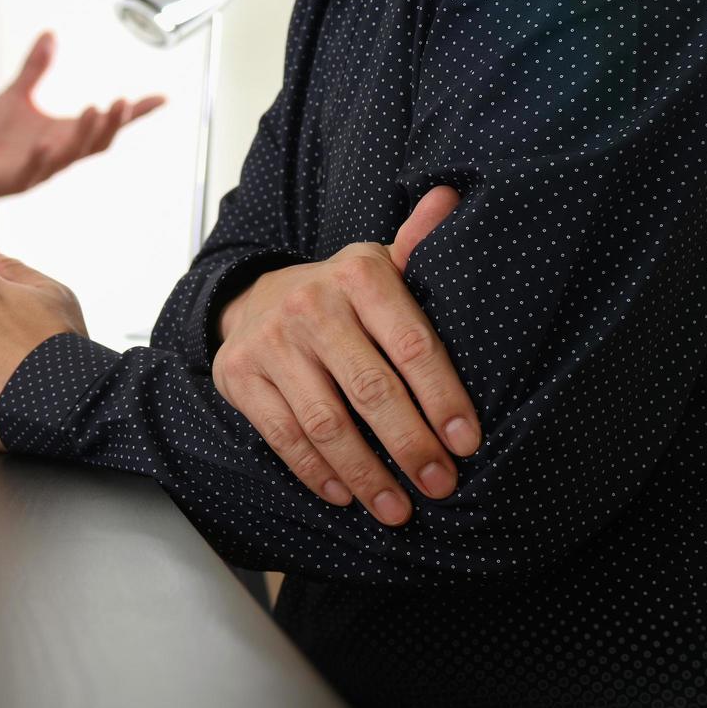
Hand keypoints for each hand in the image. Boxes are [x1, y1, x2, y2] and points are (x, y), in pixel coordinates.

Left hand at [0, 32, 164, 207]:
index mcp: (66, 133)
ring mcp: (41, 168)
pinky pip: (32, 170)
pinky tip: (45, 143)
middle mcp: (60, 152)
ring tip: (96, 108)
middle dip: (113, 122)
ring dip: (86, 133)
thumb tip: (50, 34)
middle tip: (126, 101)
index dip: (135, 113)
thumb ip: (35, 69)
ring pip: (71, 155)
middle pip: (97, 141)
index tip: (162, 99)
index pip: (108, 124)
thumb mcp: (17, 95)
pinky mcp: (16, 178)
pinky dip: (41, 158)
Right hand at [213, 186, 478, 526]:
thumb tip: (452, 198)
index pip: (411, 343)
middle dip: (411, 446)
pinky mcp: (239, 376)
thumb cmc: (338, 295)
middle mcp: (310, 305)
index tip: (467, 443)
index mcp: (358, 275)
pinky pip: (282, 435)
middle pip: (371, 390)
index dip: (443, 398)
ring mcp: (270, 343)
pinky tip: (344, 494)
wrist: (253, 298)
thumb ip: (417, 245)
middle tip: (440, 486)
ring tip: (397, 509)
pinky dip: (316, 471)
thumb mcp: (378, 266)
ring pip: (326, 422)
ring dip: (366, 474)